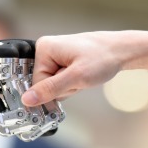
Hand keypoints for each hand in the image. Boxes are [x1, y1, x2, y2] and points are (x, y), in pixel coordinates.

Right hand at [21, 31, 147, 106]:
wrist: (121, 51)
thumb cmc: (103, 58)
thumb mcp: (76, 78)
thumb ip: (50, 89)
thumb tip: (26, 99)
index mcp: (43, 48)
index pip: (36, 83)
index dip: (54, 90)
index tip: (72, 84)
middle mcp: (45, 50)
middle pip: (44, 84)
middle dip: (63, 88)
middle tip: (79, 79)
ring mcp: (53, 55)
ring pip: (53, 85)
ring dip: (69, 87)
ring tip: (82, 75)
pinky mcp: (60, 61)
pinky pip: (59, 81)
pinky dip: (72, 83)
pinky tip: (81, 75)